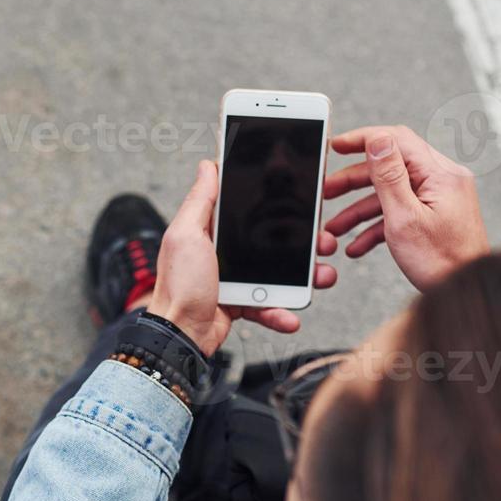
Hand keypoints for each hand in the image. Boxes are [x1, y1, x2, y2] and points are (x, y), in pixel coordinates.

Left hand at [147, 160, 337, 353]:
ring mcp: (235, 279)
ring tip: (323, 277)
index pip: (249, 209)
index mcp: (210, 231)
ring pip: (279, 274)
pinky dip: (281, 312)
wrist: (179, 334)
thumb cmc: (177, 285)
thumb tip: (207, 166)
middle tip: (323, 242)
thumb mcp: (185, 235)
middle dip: (303, 243)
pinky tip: (291, 315)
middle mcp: (225, 252)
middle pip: (273, 241)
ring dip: (305, 277)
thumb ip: (199, 202)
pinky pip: (269, 305)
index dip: (276, 204)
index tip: (303, 200)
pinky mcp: (242, 303)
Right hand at [323, 125, 489, 291]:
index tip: (336, 146)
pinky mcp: (434, 216)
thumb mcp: (404, 218)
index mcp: (439, 174)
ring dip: (359, 209)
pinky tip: (357, 245)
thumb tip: (377, 140)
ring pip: (390, 193)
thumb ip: (389, 177)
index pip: (396, 140)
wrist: (465, 292)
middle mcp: (442, 181)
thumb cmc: (442, 262)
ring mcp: (438, 199)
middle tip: (327, 190)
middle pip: (390, 167)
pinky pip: (400, 212)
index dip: (363, 139)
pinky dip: (377, 225)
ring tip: (335, 226)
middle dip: (354, 180)